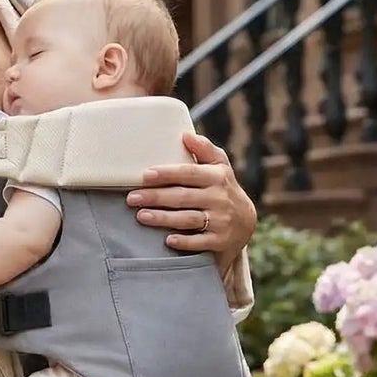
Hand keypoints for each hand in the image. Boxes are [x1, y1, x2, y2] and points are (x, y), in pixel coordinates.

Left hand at [127, 132, 256, 267]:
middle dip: (156, 197)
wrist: (244, 222)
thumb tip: (186, 134)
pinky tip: (168, 240)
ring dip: (163, 218)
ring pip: (188, 219)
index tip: (145, 175)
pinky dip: (185, 241)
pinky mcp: (220, 240)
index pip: (189, 173)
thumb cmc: (222, 188)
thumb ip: (204, 150)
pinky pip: (200, 242)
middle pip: (183, 197)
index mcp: (217, 176)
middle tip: (132, 198)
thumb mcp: (219, 166)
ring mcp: (221, 220)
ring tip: (141, 215)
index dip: (167, 174)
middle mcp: (220, 198)